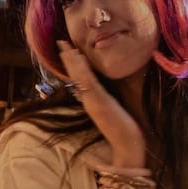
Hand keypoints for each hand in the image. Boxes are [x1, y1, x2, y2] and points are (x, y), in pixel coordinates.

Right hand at [57, 39, 146, 168]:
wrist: (126, 146)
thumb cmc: (122, 131)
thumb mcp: (111, 113)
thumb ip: (104, 103)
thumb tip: (102, 94)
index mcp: (91, 102)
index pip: (78, 81)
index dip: (72, 66)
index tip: (67, 51)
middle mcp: (89, 101)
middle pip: (75, 77)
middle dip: (68, 59)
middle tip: (61, 42)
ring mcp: (93, 101)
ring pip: (79, 77)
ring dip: (72, 61)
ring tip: (66, 46)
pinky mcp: (100, 102)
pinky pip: (88, 82)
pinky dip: (82, 69)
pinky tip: (79, 58)